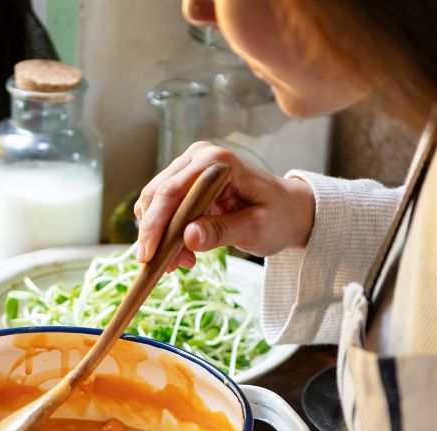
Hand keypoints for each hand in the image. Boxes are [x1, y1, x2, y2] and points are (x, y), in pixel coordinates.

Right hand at [133, 141, 315, 267]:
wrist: (288, 211)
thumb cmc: (278, 216)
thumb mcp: (255, 229)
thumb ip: (221, 232)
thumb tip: (187, 237)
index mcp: (217, 161)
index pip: (172, 191)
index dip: (155, 224)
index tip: (149, 256)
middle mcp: (198, 157)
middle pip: (156, 195)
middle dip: (155, 234)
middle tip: (166, 267)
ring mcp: (190, 168)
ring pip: (155, 203)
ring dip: (161, 237)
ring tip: (183, 262)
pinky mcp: (187, 183)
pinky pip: (164, 209)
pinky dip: (167, 234)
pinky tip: (184, 253)